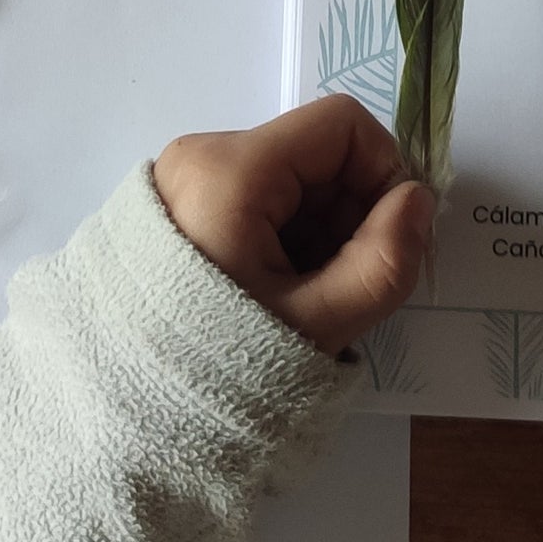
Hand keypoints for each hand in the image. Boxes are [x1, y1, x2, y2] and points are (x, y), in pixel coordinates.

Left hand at [152, 97, 431, 358]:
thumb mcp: (317, 322)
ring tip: (304, 297)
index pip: (341, 125)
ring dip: (318, 231)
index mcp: (232, 169)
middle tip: (345, 283)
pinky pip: (256, 199)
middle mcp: (202, 155)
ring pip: (290, 180)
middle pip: (315, 154)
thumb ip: (383, 261)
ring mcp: (185, 178)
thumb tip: (418, 200)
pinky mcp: (178, 205)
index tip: (390, 239)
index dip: (383, 173)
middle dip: (349, 212)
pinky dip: (283, 238)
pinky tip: (275, 292)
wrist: (123, 416)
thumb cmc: (220, 367)